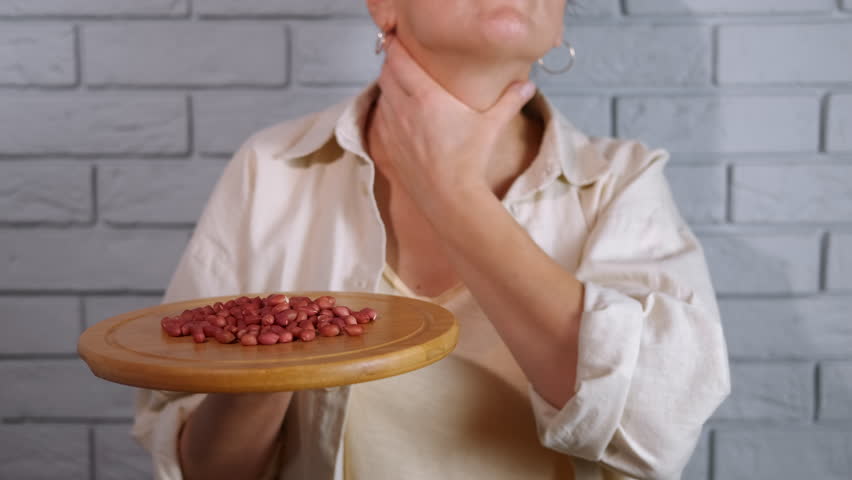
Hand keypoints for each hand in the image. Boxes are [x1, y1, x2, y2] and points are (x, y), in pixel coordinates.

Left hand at [373, 35, 535, 208]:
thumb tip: (527, 85)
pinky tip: (397, 114)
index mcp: (426, 97)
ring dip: (388, 87)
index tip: (398, 39)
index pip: (399, 61)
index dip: (396, 47)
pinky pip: (380, 119)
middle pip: (385, 74)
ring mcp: (392, 129)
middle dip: (391, 65)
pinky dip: (386, 111)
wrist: (450, 198)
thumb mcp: (492, 126)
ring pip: (381, 96)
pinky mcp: (388, 147)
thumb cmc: (470, 160)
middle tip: (403, 61)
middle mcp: (403, 109)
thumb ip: (509, 101)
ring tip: (401, 86)